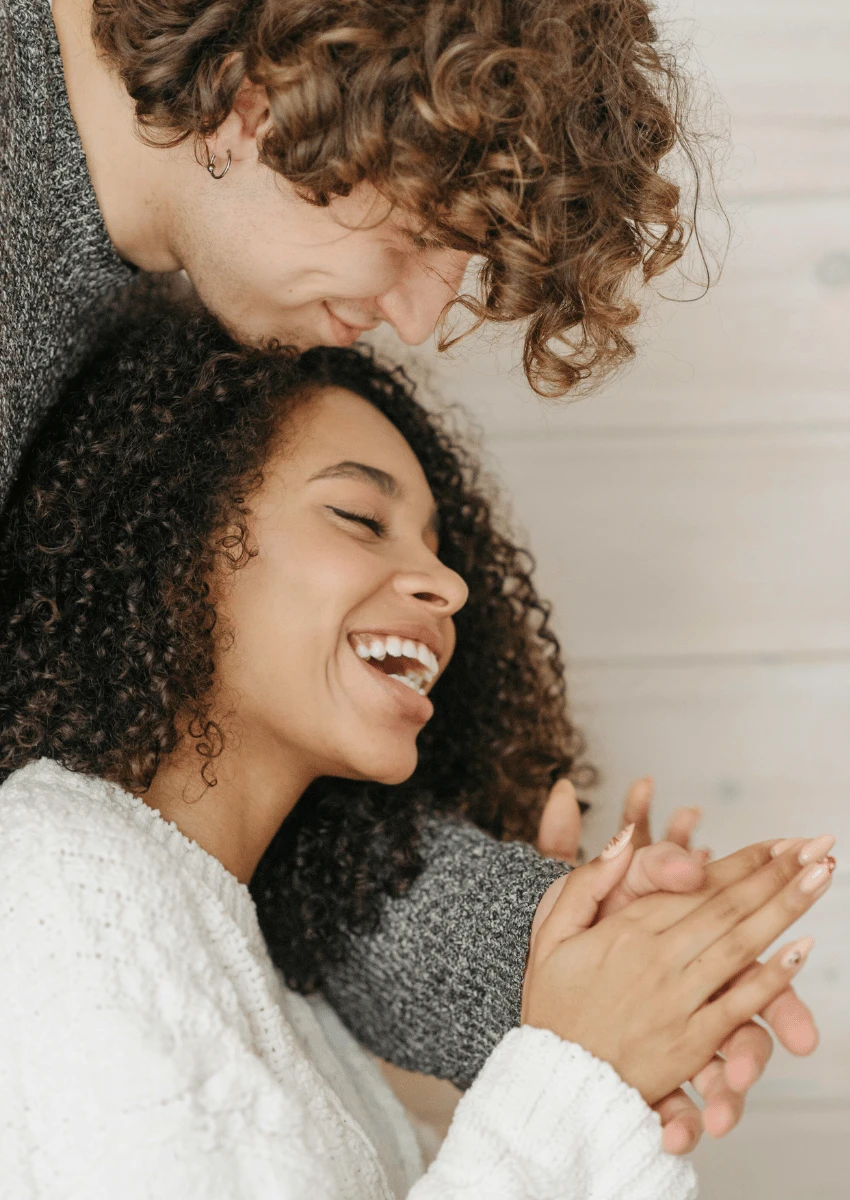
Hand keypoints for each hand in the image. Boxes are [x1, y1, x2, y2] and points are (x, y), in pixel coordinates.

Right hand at [534, 777, 820, 1151]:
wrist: (552, 1081)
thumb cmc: (554, 1004)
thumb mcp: (552, 931)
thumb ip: (589, 881)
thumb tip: (626, 837)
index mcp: (627, 929)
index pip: (697, 885)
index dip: (743, 861)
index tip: (781, 841)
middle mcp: (657, 958)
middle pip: (727, 907)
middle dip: (776, 873)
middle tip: (817, 846)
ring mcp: (677, 1000)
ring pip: (740, 946)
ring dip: (784, 908)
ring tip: (820, 877)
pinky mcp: (689, 1042)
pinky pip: (737, 1005)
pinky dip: (771, 978)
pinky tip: (800, 949)